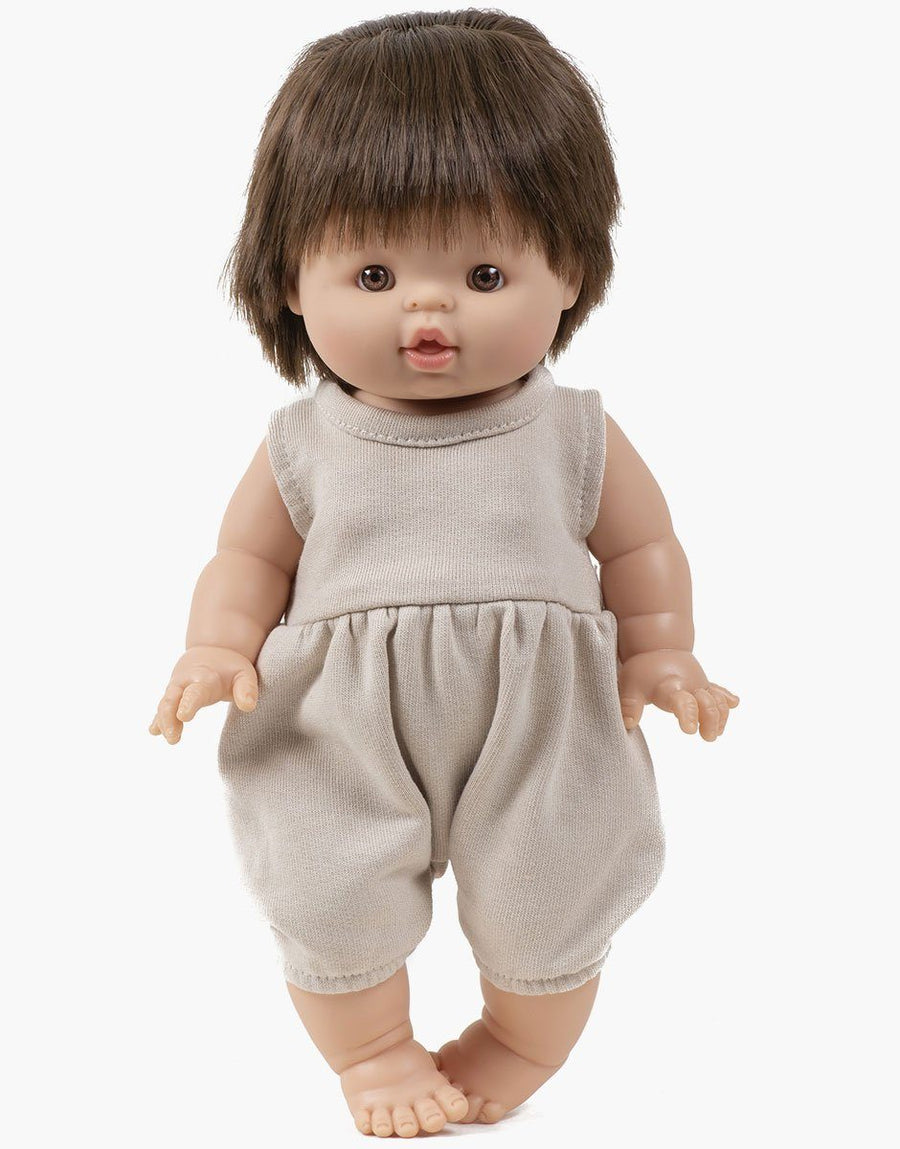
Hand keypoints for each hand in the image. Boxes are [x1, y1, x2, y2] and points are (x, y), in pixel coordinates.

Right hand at [148, 645, 258, 744]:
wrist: (213, 650)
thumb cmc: (230, 668)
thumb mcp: (244, 674)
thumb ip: (247, 689)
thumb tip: (248, 706)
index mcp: (205, 677)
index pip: (195, 691)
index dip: (188, 704)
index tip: (183, 716)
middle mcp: (186, 682)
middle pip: (172, 699)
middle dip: (169, 717)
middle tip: (173, 737)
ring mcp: (177, 688)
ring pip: (165, 704)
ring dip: (163, 721)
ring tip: (171, 739)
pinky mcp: (173, 695)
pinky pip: (163, 708)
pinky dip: (158, 719)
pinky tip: (153, 731)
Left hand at [617, 650, 738, 740]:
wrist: (656, 648)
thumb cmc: (642, 672)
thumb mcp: (629, 686)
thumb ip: (629, 705)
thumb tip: (628, 723)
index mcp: (671, 688)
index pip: (683, 702)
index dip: (688, 715)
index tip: (689, 730)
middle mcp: (689, 687)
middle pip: (708, 704)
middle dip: (711, 720)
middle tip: (708, 737)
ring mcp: (699, 685)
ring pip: (718, 700)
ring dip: (721, 716)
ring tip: (715, 732)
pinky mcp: (704, 685)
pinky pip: (719, 691)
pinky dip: (727, 698)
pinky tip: (734, 703)